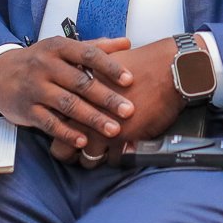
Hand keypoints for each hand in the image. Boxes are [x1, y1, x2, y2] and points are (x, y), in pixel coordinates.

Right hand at [0, 38, 135, 154]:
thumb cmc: (39, 60)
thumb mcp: (62, 48)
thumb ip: (95, 46)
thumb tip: (127, 42)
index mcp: (58, 47)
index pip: (88, 55)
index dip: (110, 67)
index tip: (129, 80)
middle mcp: (46, 66)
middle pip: (80, 83)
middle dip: (106, 98)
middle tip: (128, 110)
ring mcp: (35, 88)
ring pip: (67, 104)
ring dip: (92, 118)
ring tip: (113, 129)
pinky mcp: (27, 110)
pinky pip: (49, 123)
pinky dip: (66, 133)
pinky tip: (83, 141)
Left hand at [47, 37, 190, 166]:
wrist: (168, 70)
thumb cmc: (140, 63)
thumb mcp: (106, 62)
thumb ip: (89, 73)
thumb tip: (81, 77)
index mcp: (76, 95)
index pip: (54, 124)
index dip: (59, 132)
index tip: (66, 133)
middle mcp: (83, 115)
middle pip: (63, 149)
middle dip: (70, 154)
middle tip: (79, 151)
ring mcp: (101, 129)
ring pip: (88, 160)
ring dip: (94, 158)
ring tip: (102, 154)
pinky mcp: (122, 139)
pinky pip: (114, 161)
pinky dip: (118, 157)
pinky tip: (123, 149)